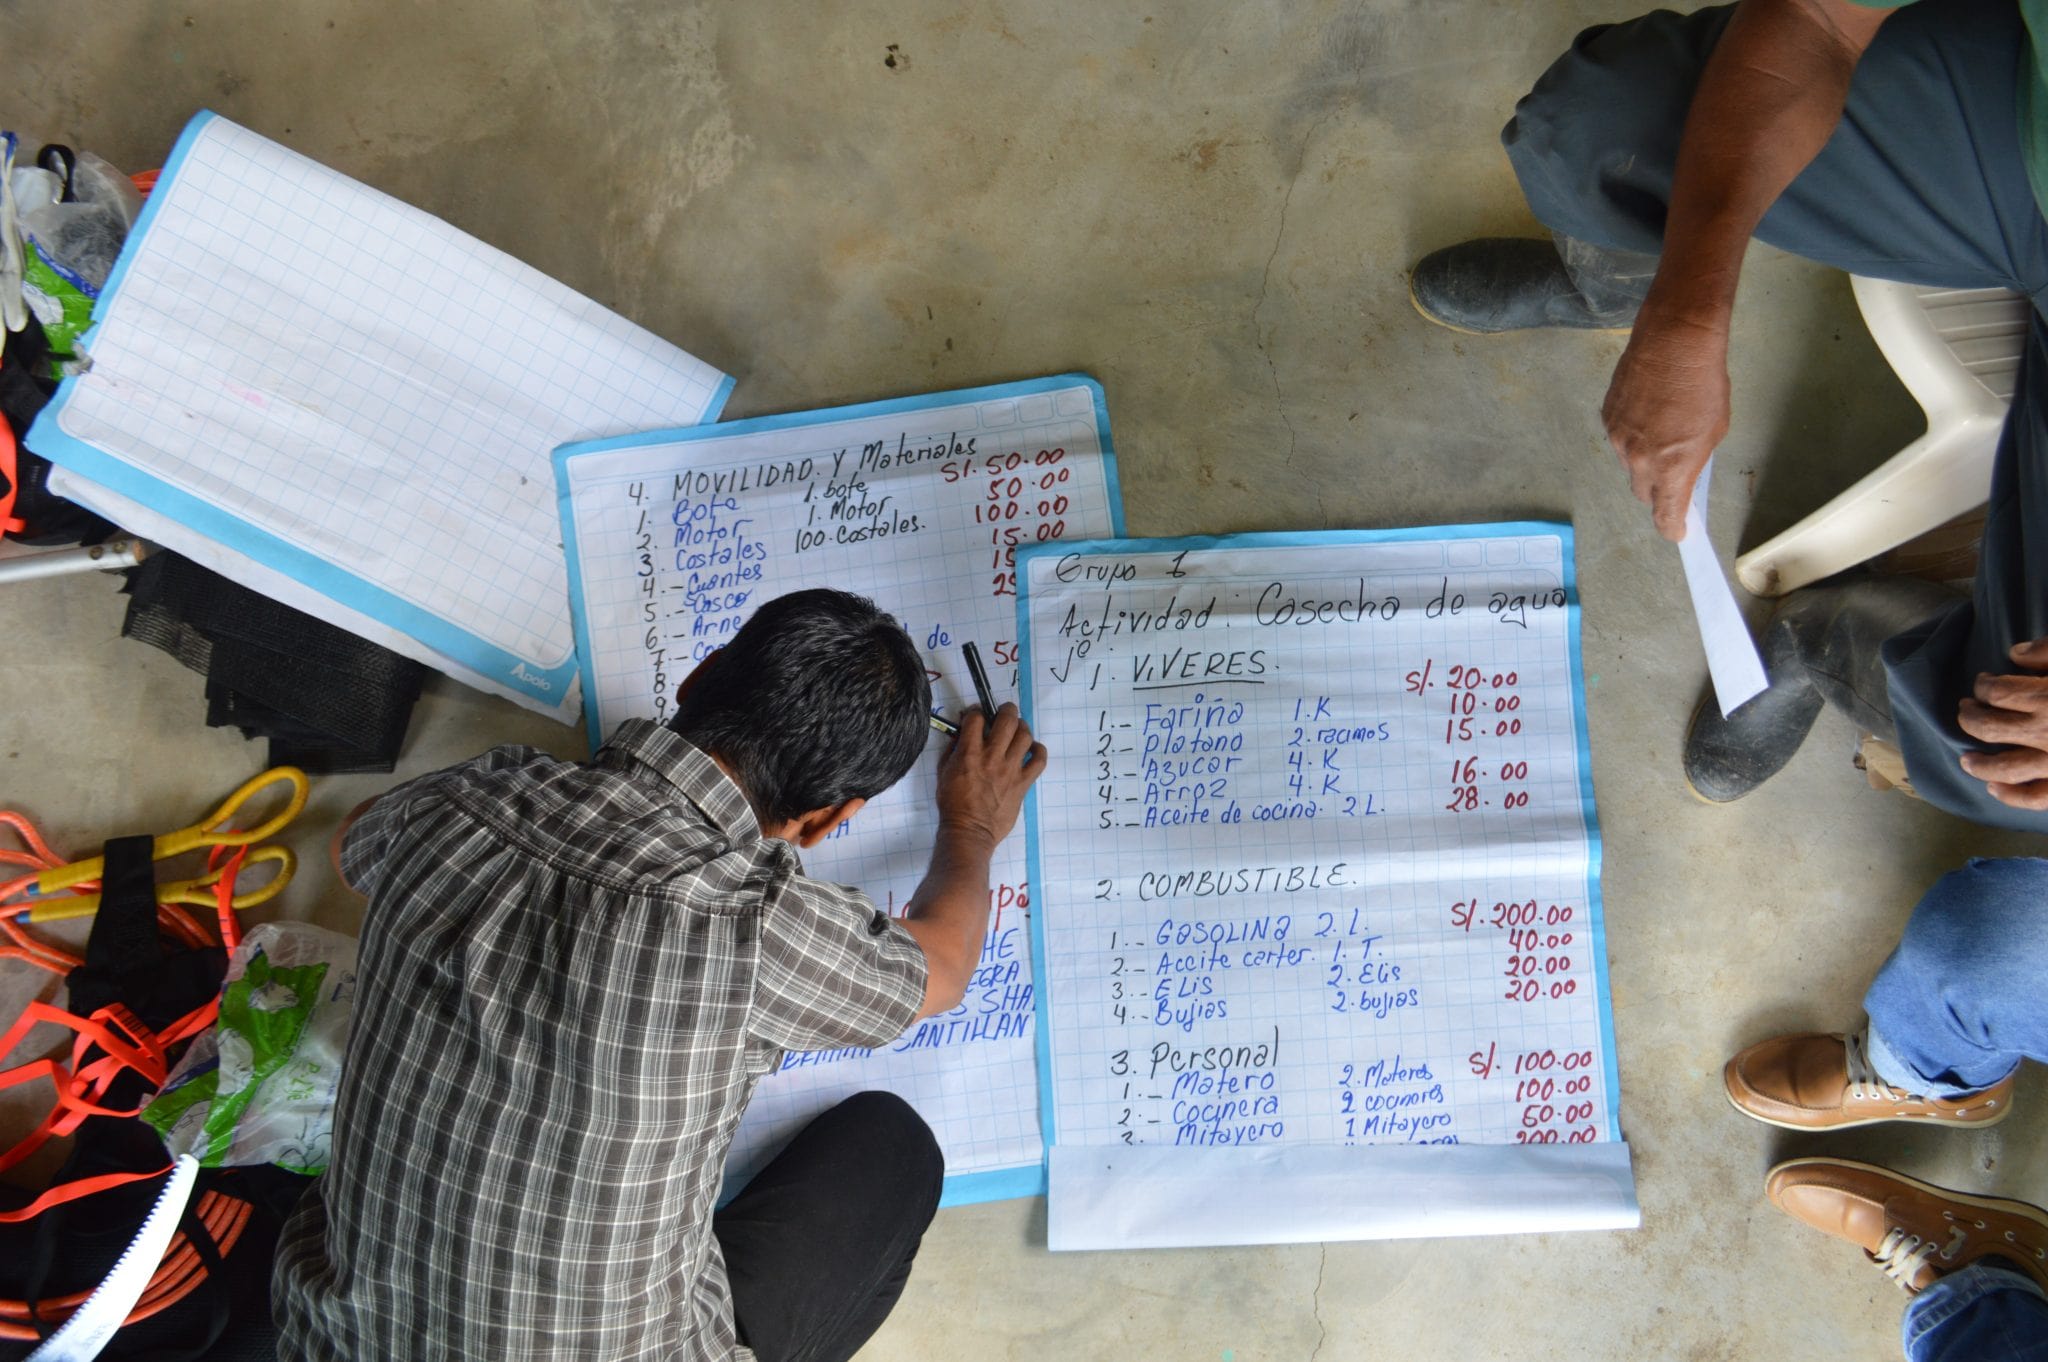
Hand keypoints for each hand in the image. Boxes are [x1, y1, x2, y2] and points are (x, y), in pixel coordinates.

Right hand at [935, 703, 1046, 848]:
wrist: (969, 830)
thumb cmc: (952, 803)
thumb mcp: (943, 772)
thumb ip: (952, 750)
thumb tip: (961, 735)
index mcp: (969, 753)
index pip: (976, 718)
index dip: (975, 712)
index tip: (975, 716)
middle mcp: (992, 756)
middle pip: (1007, 720)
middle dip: (1006, 710)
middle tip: (1003, 712)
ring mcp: (1011, 769)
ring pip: (1025, 736)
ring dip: (1021, 727)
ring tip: (1017, 729)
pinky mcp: (1023, 782)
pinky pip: (1039, 760)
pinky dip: (1038, 751)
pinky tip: (1032, 749)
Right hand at [1600, 310, 1730, 541]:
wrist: (1674, 340)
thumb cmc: (1704, 382)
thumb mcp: (1714, 429)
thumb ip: (1693, 460)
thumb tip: (1682, 474)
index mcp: (1671, 467)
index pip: (1665, 515)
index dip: (1672, 528)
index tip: (1679, 531)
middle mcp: (1638, 460)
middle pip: (1643, 493)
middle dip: (1658, 492)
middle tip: (1674, 477)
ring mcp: (1618, 439)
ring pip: (1629, 464)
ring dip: (1644, 459)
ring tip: (1663, 431)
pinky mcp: (1607, 417)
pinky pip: (1619, 439)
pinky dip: (1633, 436)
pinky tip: (1648, 413)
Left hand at [1957, 638, 2047, 810]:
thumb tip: (2014, 653)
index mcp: (2046, 697)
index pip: (1997, 692)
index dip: (1983, 686)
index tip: (1983, 682)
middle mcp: (2046, 732)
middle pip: (1989, 727)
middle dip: (1970, 717)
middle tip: (1966, 709)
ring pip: (2005, 768)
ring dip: (1979, 764)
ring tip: (1965, 759)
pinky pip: (2036, 797)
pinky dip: (2012, 796)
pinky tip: (1994, 788)